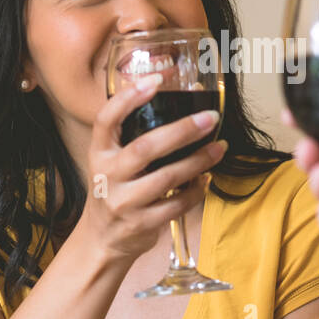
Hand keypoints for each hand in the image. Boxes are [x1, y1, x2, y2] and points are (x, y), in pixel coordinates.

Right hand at [81, 73, 227, 260]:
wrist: (101, 238)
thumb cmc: (115, 189)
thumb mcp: (111, 160)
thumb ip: (133, 135)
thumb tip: (179, 98)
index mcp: (99, 152)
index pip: (106, 119)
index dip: (129, 98)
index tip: (156, 80)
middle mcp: (107, 175)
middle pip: (145, 148)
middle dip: (181, 131)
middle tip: (210, 118)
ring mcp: (124, 202)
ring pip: (167, 178)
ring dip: (198, 161)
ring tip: (219, 148)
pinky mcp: (141, 224)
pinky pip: (177, 204)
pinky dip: (197, 190)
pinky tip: (207, 178)